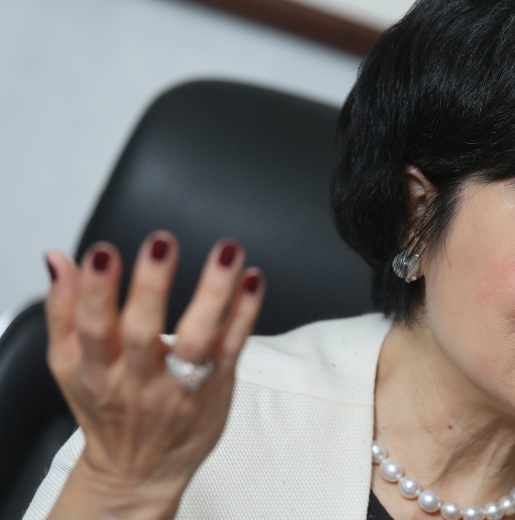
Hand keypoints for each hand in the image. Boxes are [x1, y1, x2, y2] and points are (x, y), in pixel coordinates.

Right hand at [44, 231, 264, 517]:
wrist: (141, 469)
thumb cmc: (106, 409)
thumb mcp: (68, 366)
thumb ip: (64, 310)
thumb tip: (60, 260)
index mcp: (96, 370)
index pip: (91, 329)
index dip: (95, 291)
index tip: (103, 254)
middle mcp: (138, 379)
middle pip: (143, 332)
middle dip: (152, 286)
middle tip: (161, 243)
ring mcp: (182, 385)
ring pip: (198, 339)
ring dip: (213, 292)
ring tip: (226, 253)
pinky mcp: (218, 384)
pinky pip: (233, 346)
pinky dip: (245, 312)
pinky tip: (253, 279)